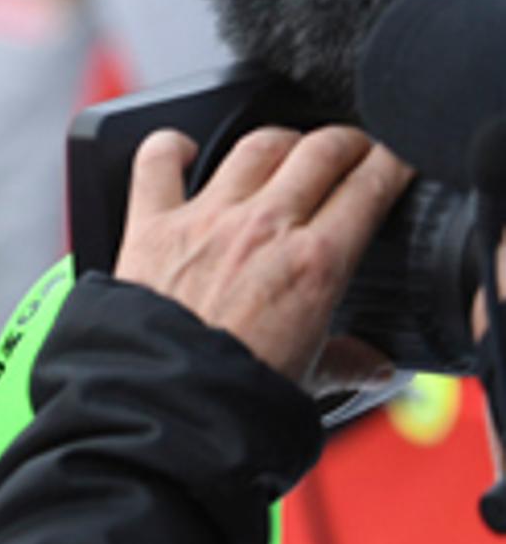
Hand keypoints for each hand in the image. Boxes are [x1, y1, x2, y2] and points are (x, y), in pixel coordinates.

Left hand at [114, 126, 412, 382]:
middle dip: (346, 142)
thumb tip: (374, 366)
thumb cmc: (231, 393)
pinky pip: (156, 163)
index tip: (393, 164)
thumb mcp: (311, 378)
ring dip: (280, 140)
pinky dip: (168, 147)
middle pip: (321, 150)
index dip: (392, 163)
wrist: (163, 403)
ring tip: (287, 149)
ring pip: (256, 145)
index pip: (371, 183)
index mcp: (315, 261)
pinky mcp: (150, 226)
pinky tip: (181, 149)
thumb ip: (349, 363)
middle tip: (350, 152)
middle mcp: (263, 227)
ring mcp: (206, 220)